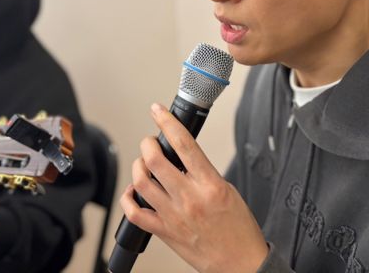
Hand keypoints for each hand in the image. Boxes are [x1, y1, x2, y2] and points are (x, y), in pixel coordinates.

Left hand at [120, 103, 268, 272]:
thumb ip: (202, 172)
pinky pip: (134, 212)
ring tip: (144, 164)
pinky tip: (133, 190)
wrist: (240, 264)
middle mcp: (189, 198)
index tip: (158, 111)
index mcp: (210, 185)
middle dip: (147, 143)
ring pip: (140, 182)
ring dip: (138, 166)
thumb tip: (181, 155)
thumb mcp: (227, 190)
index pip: (184, 143)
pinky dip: (127, 197)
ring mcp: (173, 216)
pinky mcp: (164, 232)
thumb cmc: (238, 229)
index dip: (167, 121)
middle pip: (154, 160)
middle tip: (151, 142)